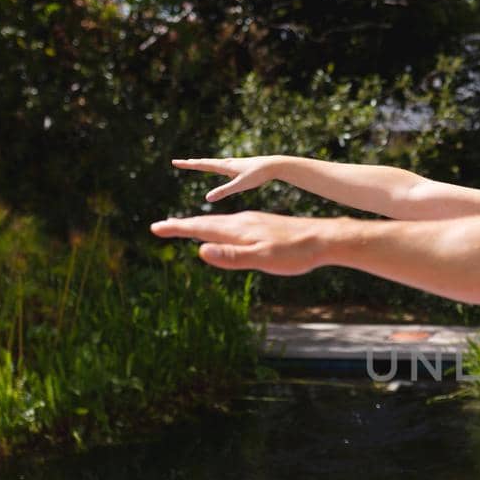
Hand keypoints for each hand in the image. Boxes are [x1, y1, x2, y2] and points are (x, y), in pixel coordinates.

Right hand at [150, 211, 332, 274]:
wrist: (323, 239)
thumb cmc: (294, 253)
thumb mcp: (263, 258)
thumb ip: (232, 256)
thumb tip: (201, 251)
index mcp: (238, 229)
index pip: (200, 228)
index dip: (177, 228)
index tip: (155, 228)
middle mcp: (242, 221)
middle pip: (205, 222)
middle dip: (181, 225)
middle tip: (160, 227)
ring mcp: (252, 222)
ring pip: (219, 223)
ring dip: (198, 225)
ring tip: (184, 228)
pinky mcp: (262, 225)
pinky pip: (231, 225)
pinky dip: (217, 227)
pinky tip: (222, 232)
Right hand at [172, 156, 284, 202]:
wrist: (274, 165)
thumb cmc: (257, 175)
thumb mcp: (239, 185)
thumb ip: (224, 191)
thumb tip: (207, 198)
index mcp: (225, 166)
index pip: (202, 165)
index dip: (188, 164)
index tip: (174, 162)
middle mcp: (227, 163)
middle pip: (205, 163)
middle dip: (191, 163)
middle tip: (178, 162)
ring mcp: (233, 164)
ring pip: (214, 163)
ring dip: (202, 163)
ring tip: (195, 163)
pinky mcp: (240, 167)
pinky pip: (223, 166)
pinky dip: (215, 166)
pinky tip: (220, 168)